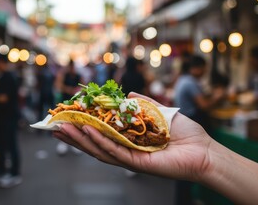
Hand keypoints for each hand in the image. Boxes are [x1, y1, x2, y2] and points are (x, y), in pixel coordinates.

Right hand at [53, 92, 213, 181]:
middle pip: (93, 142)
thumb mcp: (159, 111)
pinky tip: (86, 131)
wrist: (204, 150)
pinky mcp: (137, 163)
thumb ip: (142, 104)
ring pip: (98, 148)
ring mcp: (129, 157)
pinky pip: (114, 151)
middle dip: (73, 134)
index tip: (67, 116)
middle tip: (53, 125)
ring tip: (62, 128)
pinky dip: (99, 141)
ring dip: (79, 138)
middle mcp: (125, 149)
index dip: (83, 125)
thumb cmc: (184, 133)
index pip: (100, 132)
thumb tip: (127, 93)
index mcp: (128, 139)